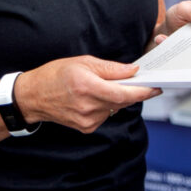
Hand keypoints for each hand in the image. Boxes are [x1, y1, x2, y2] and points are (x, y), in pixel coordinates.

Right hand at [15, 56, 160, 133]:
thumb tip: (133, 70)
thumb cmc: (56, 75)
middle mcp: (88, 106)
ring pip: (115, 109)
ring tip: (105, 86)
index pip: (123, 93)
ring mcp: (87, 120)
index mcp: (87, 86)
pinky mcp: (86, 128)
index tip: (156, 87)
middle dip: (134, 92)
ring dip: (118, 98)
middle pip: (122, 102)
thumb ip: (110, 68)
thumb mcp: (83, 62)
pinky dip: (107, 106)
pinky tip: (96, 97)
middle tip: (141, 82)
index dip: (143, 92)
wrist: (34, 97)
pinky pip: (106, 115)